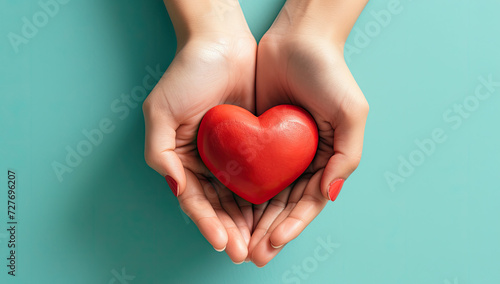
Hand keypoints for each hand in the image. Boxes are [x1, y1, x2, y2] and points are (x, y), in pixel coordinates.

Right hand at [143, 28, 256, 261]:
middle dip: (231, 231)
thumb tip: (175, 187)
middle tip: (246, 253)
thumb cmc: (188, 73)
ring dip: (248, 223)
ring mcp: (230, 155)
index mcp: (181, 158)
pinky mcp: (254, 145)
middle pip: (218, 205)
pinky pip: (259, 177)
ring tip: (260, 245)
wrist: (222, 43)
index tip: (222, 242)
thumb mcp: (160, 111)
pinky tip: (272, 215)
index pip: (194, 199)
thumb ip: (159, 152)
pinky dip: (263, 198)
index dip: (206, 222)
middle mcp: (205, 161)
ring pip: (239, 197)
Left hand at [249, 11, 368, 265]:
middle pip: (284, 204)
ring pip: (264, 193)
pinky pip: (247, 170)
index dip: (292, 225)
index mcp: (327, 158)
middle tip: (251, 254)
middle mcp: (302, 159)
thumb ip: (347, 156)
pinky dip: (240, 192)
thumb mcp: (351, 114)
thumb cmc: (329, 74)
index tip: (272, 243)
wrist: (296, 39)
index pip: (308, 202)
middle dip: (268, 231)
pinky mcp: (257, 137)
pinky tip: (228, 209)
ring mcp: (278, 150)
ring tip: (237, 242)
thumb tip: (329, 194)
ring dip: (252, 220)